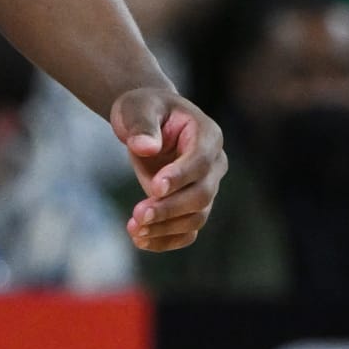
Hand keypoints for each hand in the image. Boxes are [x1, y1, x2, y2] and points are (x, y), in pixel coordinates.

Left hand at [112, 87, 226, 251]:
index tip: (154, 187)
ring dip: (165, 228)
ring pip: (196, 217)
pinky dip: (166, 240)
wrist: (148, 120)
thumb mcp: (138, 108)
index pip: (201, 161)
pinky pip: (187, 231)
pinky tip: (141, 240)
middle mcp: (214, 163)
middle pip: (202, 194)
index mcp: (207, 134)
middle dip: (170, 208)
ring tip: (134, 230)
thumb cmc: (144, 109)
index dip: (180, 176)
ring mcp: (206, 186)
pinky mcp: (192, 205)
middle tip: (138, 215)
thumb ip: (142, 125)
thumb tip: (145, 148)